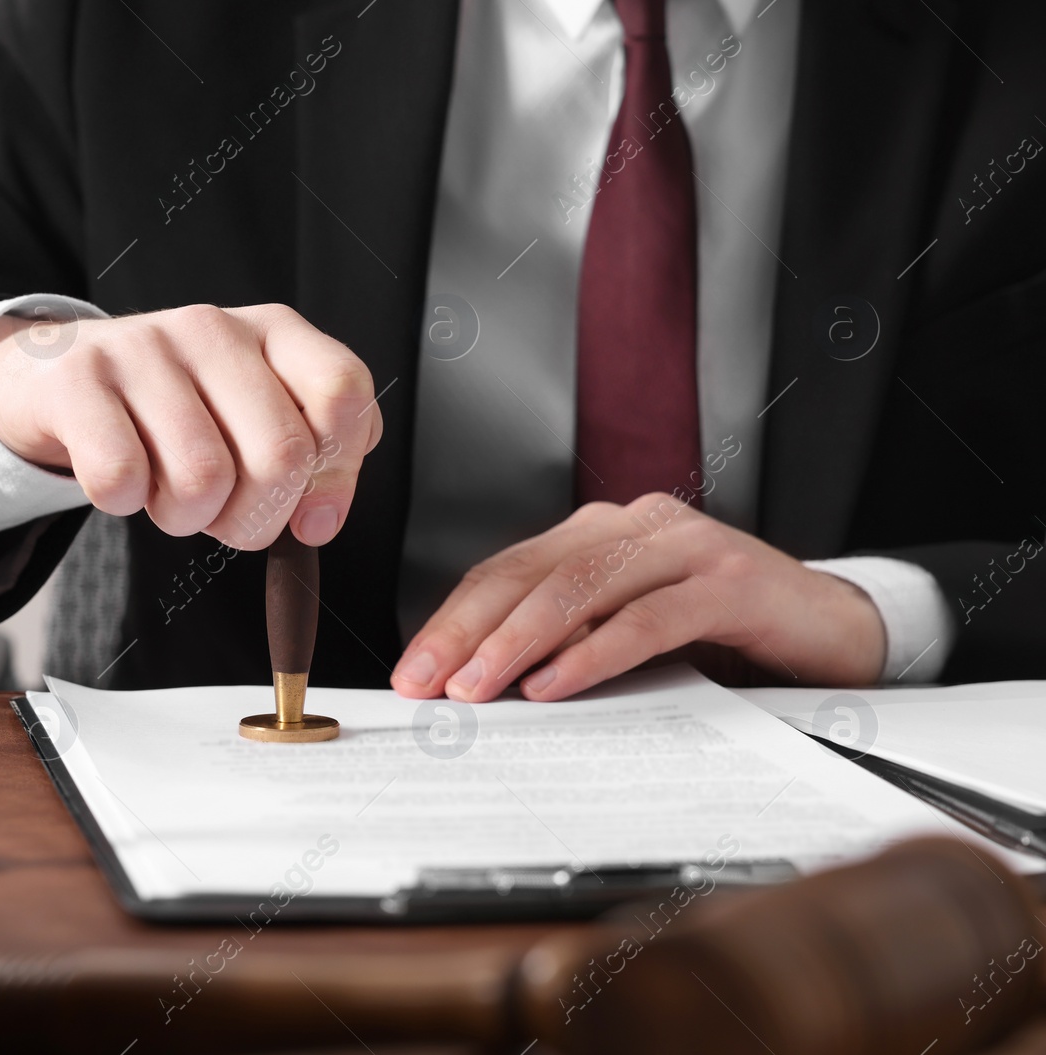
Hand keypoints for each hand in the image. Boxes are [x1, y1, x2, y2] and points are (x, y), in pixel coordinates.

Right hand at [0, 304, 380, 548]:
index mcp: (272, 332)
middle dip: (255, 517)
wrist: (54, 374)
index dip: (338, 472)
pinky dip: (124, 502)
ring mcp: (143, 348)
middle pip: (282, 454)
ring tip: (167, 493)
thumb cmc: (170, 408)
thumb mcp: (251, 416)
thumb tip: (320, 519)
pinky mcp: (77, 380)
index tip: (311, 517)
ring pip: (204, 479)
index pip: (342, 392)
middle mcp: (212, 329)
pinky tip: (124, 478)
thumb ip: (311, 458)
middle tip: (224, 514)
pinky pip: (122, 479)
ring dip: (185, 517)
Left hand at [391, 493, 886, 701]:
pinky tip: (555, 683)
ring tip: (479, 688)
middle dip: (467, 633)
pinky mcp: (728, 580)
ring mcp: (683, 547)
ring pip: (577, 590)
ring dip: (518, 644)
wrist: (834, 629)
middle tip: (429, 684)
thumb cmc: (723, 635)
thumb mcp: (627, 636)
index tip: (414, 671)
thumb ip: (566, 643)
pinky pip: (645, 618)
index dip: (452, 621)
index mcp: (600, 534)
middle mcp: (635, 527)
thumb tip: (481, 686)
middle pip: (527, 575)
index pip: (506, 572)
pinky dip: (594, 653)